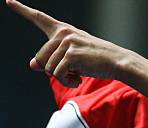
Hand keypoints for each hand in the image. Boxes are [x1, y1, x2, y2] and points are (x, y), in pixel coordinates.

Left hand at [6, 0, 129, 86]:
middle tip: (70, 73)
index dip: (22, 10)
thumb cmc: (97, 60)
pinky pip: (58, 74)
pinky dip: (68, 81)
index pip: (40, 18)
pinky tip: (79, 80)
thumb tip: (32, 65)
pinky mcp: (71, 55)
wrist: (118, 62)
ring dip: (62, 78)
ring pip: (49, 69)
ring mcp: (67, 43)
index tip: (9, 1)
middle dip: (52, 71)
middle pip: (41, 58)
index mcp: (64, 30)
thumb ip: (52, 58)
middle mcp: (63, 33)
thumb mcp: (73, 57)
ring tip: (77, 75)